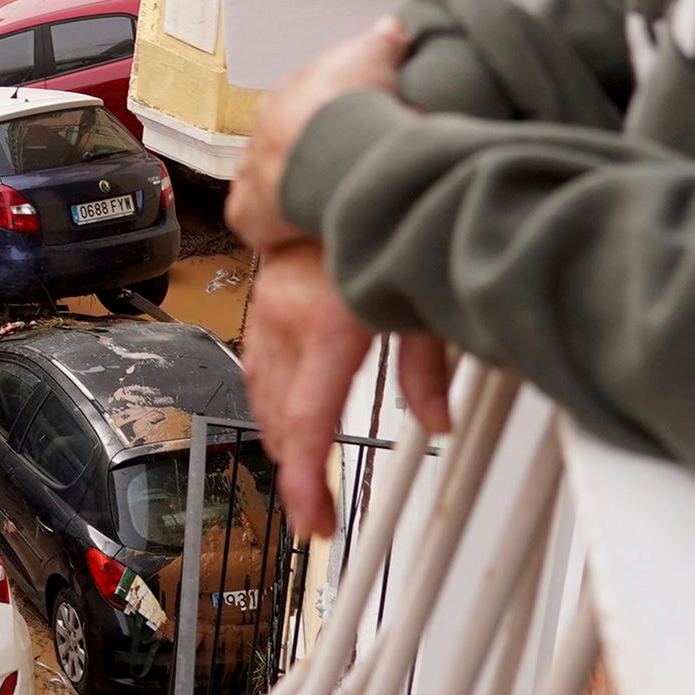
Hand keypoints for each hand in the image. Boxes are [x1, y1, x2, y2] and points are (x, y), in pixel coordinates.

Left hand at [226, 16, 410, 252]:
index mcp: (283, 100)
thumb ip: (382, 43)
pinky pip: (256, 223)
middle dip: (306, 158)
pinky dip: (275, 229)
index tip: (349, 134)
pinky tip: (300, 234)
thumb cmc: (355, 101)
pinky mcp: (246, 213)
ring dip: (290, 193)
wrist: (336, 145)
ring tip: (326, 203)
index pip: (299, 113)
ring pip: (267, 185)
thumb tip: (391, 29)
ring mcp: (250, 173)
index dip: (326, 124)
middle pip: (281, 149)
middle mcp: (259, 134)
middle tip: (341, 172)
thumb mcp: (374, 57)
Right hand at [246, 244, 458, 536]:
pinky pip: (257, 365)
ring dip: (280, 438)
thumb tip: (438, 422)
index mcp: (327, 324)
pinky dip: (269, 401)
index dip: (305, 482)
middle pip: (278, 419)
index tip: (313, 520)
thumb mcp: (423, 300)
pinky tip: (284, 417)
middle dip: (296, 471)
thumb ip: (428, 369)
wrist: (334, 173)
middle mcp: (287, 319)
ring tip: (304, 475)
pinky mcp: (265, 300)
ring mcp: (269, 308)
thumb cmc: (384, 221)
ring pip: (260, 395)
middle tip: (319, 511)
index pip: (307, 422)